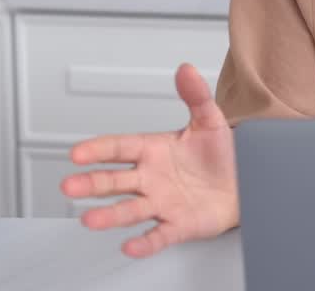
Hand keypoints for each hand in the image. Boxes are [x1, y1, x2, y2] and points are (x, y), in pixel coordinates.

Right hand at [60, 63, 238, 257]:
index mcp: (153, 150)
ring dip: (110, 215)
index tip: (77, 153)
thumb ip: (196, 96)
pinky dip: (145, 242)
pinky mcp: (177, 225)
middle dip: (92, 184)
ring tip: (90, 219)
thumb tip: (186, 70)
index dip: (98, 150)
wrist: (245, 181)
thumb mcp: (210, 120)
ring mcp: (161, 203)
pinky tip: (131, 245)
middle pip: (115, 181)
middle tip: (69, 185)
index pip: (120, 148)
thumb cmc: (221, 153)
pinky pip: (158, 235)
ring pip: (130, 210)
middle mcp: (150, 178)